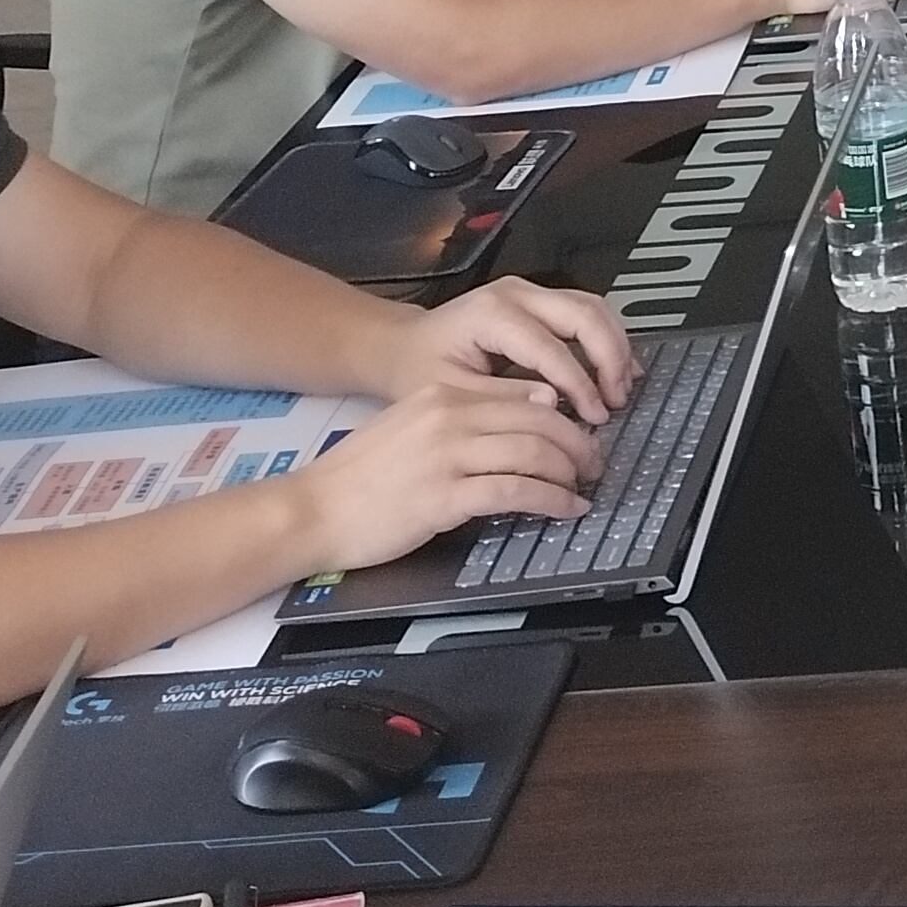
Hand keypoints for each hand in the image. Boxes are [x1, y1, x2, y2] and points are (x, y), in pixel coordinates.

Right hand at [294, 373, 610, 569]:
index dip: (563, 416)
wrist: (312, 511)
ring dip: (570, 472)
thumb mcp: (412, 427)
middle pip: (539, 420)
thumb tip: (531, 407)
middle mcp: (448, 417)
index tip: (580, 434)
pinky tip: (565, 508)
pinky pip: (516, 492)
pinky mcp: (444, 497)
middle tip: (594, 462)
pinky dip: (551, 500)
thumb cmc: (359, 477)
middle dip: (577, 443)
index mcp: (441, 395)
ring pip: (533, 452)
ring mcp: (446, 456)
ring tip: (584, 486)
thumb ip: (464, 415)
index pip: (523, 396)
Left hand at [400, 276, 635, 423]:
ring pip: (593, 306)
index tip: (594, 416)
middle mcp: (515, 294)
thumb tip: (551, 406)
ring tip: (622, 385)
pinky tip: (615, 367)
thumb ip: (502, 398)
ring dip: (614, 345)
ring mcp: (529, 292)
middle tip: (617, 398)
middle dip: (609, 358)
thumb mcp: (452, 392)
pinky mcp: (538, 300)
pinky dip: (606, 337)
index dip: (580, 385)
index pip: (552, 348)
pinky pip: (585, 310)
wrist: (402, 346)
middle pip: (584, 314)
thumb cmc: (419, 368)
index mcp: (492, 314)